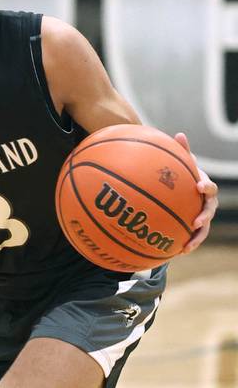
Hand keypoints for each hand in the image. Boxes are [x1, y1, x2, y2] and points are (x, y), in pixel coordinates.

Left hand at [174, 132, 217, 253]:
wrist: (185, 189)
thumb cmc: (183, 175)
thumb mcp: (182, 164)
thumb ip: (182, 152)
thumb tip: (179, 134)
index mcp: (204, 186)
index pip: (209, 186)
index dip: (206, 186)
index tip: (198, 186)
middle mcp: (207, 202)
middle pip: (210, 210)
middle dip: (204, 217)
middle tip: (195, 223)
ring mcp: (203, 216)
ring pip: (204, 229)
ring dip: (197, 238)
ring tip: (187, 247)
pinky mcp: (195, 227)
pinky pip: (193, 237)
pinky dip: (187, 244)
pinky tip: (176, 253)